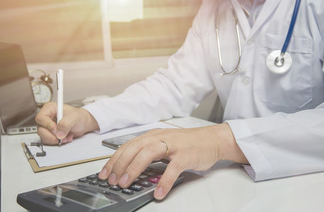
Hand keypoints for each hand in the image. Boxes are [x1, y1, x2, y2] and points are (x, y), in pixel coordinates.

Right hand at [35, 102, 98, 144]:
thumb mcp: (74, 117)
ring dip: (56, 139)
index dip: (47, 125)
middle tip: (61, 136)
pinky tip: (65, 138)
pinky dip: (57, 142)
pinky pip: (49, 141)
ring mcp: (48, 127)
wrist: (84, 123)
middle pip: (41, 130)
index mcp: (50, 109)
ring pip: (44, 137)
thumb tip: (59, 133)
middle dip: (52, 136)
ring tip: (66, 136)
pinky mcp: (51, 134)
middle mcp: (47, 118)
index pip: (41, 118)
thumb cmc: (79, 116)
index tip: (56, 129)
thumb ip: (66, 123)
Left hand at [98, 123, 247, 199]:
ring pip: (148, 154)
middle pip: (134, 148)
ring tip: (125, 184)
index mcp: (154, 135)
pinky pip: (172, 169)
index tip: (105, 172)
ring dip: (134, 169)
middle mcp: (161, 137)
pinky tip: (158, 193)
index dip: (115, 159)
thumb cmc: (189, 143)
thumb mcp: (166, 143)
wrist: (213, 139)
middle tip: (111, 180)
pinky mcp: (186, 155)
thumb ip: (151, 153)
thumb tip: (132, 168)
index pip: (129, 145)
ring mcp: (174, 145)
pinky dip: (164, 181)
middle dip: (120, 164)